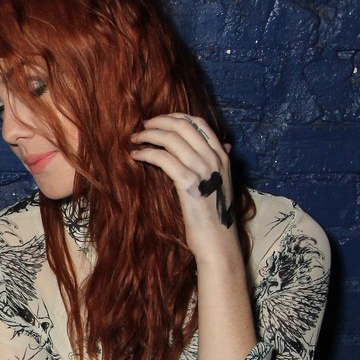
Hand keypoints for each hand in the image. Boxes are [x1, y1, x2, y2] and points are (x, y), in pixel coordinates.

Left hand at [130, 113, 238, 260]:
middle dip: (158, 122)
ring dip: (149, 136)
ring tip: (135, 140)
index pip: (198, 123)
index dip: (175, 117)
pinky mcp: (189, 184)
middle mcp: (215, 159)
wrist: (218, 242)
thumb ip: (218, 163)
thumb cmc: (214, 216)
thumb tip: (224, 145)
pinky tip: (136, 156)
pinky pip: (164, 159)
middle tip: (142, 128)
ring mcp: (204, 170)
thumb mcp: (220, 184)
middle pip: (183, 126)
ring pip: (172, 139)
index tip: (157, 120)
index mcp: (222, 156)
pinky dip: (147, 153)